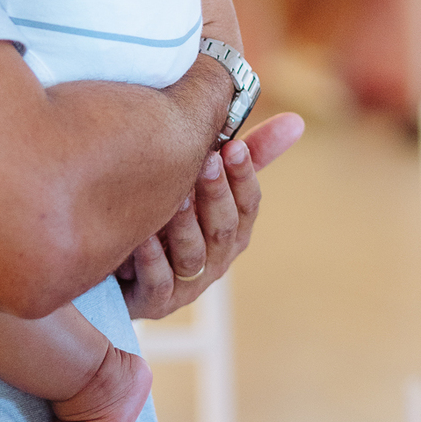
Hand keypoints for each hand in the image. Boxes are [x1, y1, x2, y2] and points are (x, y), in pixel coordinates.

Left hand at [117, 111, 303, 318]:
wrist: (124, 267)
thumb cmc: (175, 213)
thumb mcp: (209, 181)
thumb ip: (248, 154)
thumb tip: (296, 120)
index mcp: (234, 230)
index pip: (248, 204)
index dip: (243, 176)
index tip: (234, 147)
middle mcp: (216, 259)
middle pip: (224, 228)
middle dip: (217, 194)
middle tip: (207, 160)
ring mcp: (187, 284)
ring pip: (193, 256)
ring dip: (185, 225)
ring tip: (175, 195)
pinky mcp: (154, 301)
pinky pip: (158, 283)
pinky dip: (153, 259)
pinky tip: (144, 235)